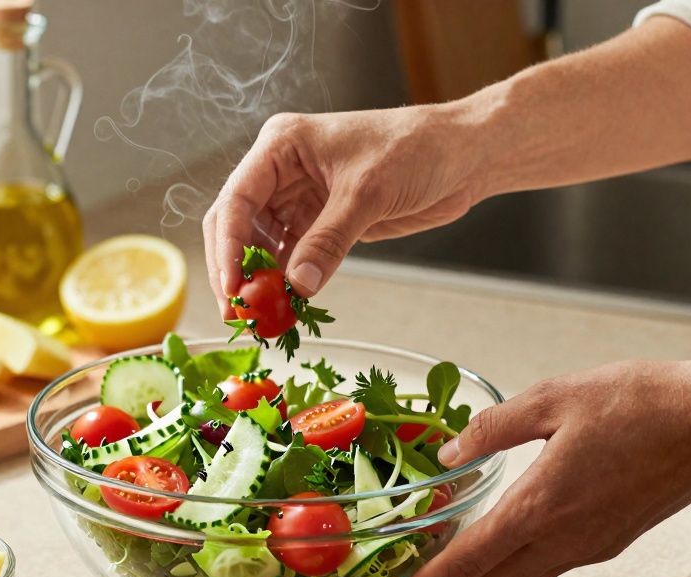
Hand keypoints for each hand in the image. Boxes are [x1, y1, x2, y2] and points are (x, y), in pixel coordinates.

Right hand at [202, 106, 486, 315]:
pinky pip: (290, 257)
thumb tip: (297, 286)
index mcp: (282, 146)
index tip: (233, 288)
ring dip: (259, 282)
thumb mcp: (368, 193)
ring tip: (262, 318)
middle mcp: (281, 170)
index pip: (236, 200)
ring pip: (260, 246)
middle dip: (235, 270)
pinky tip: (286, 307)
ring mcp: (298, 197)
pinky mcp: (319, 221)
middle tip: (239, 313)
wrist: (463, 155)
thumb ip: (329, 240)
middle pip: (237, 225)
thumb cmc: (417, 148)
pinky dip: (285, 283)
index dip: (228, 247)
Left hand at [377, 359, 690, 576]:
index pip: (467, 563)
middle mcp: (562, 539)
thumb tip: (452, 451)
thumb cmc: (640, 404)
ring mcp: (588, 546)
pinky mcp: (607, 540)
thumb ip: (493, 428)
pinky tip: (490, 570)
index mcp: (541, 506)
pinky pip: (543, 569)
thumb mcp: (551, 397)